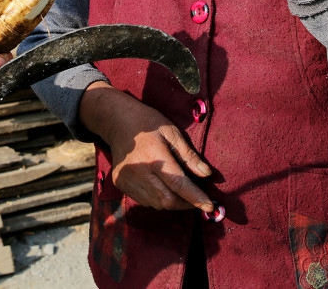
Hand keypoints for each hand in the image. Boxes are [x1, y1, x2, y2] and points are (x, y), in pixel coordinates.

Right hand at [79, 83, 213, 212]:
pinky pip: (144, 200)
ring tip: (180, 191)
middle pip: (167, 200)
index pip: (178, 184)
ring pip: (156, 204)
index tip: (210, 206)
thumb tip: (206, 174)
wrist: (117, 121)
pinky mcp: (120, 184)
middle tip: (198, 199)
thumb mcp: (172, 133)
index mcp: (154, 156)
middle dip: (186, 204)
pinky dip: (157, 198)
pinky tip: (161, 185)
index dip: (196, 197)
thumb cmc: (149, 124)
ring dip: (172, 202)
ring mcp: (127, 180)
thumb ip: (188, 156)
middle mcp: (139, 172)